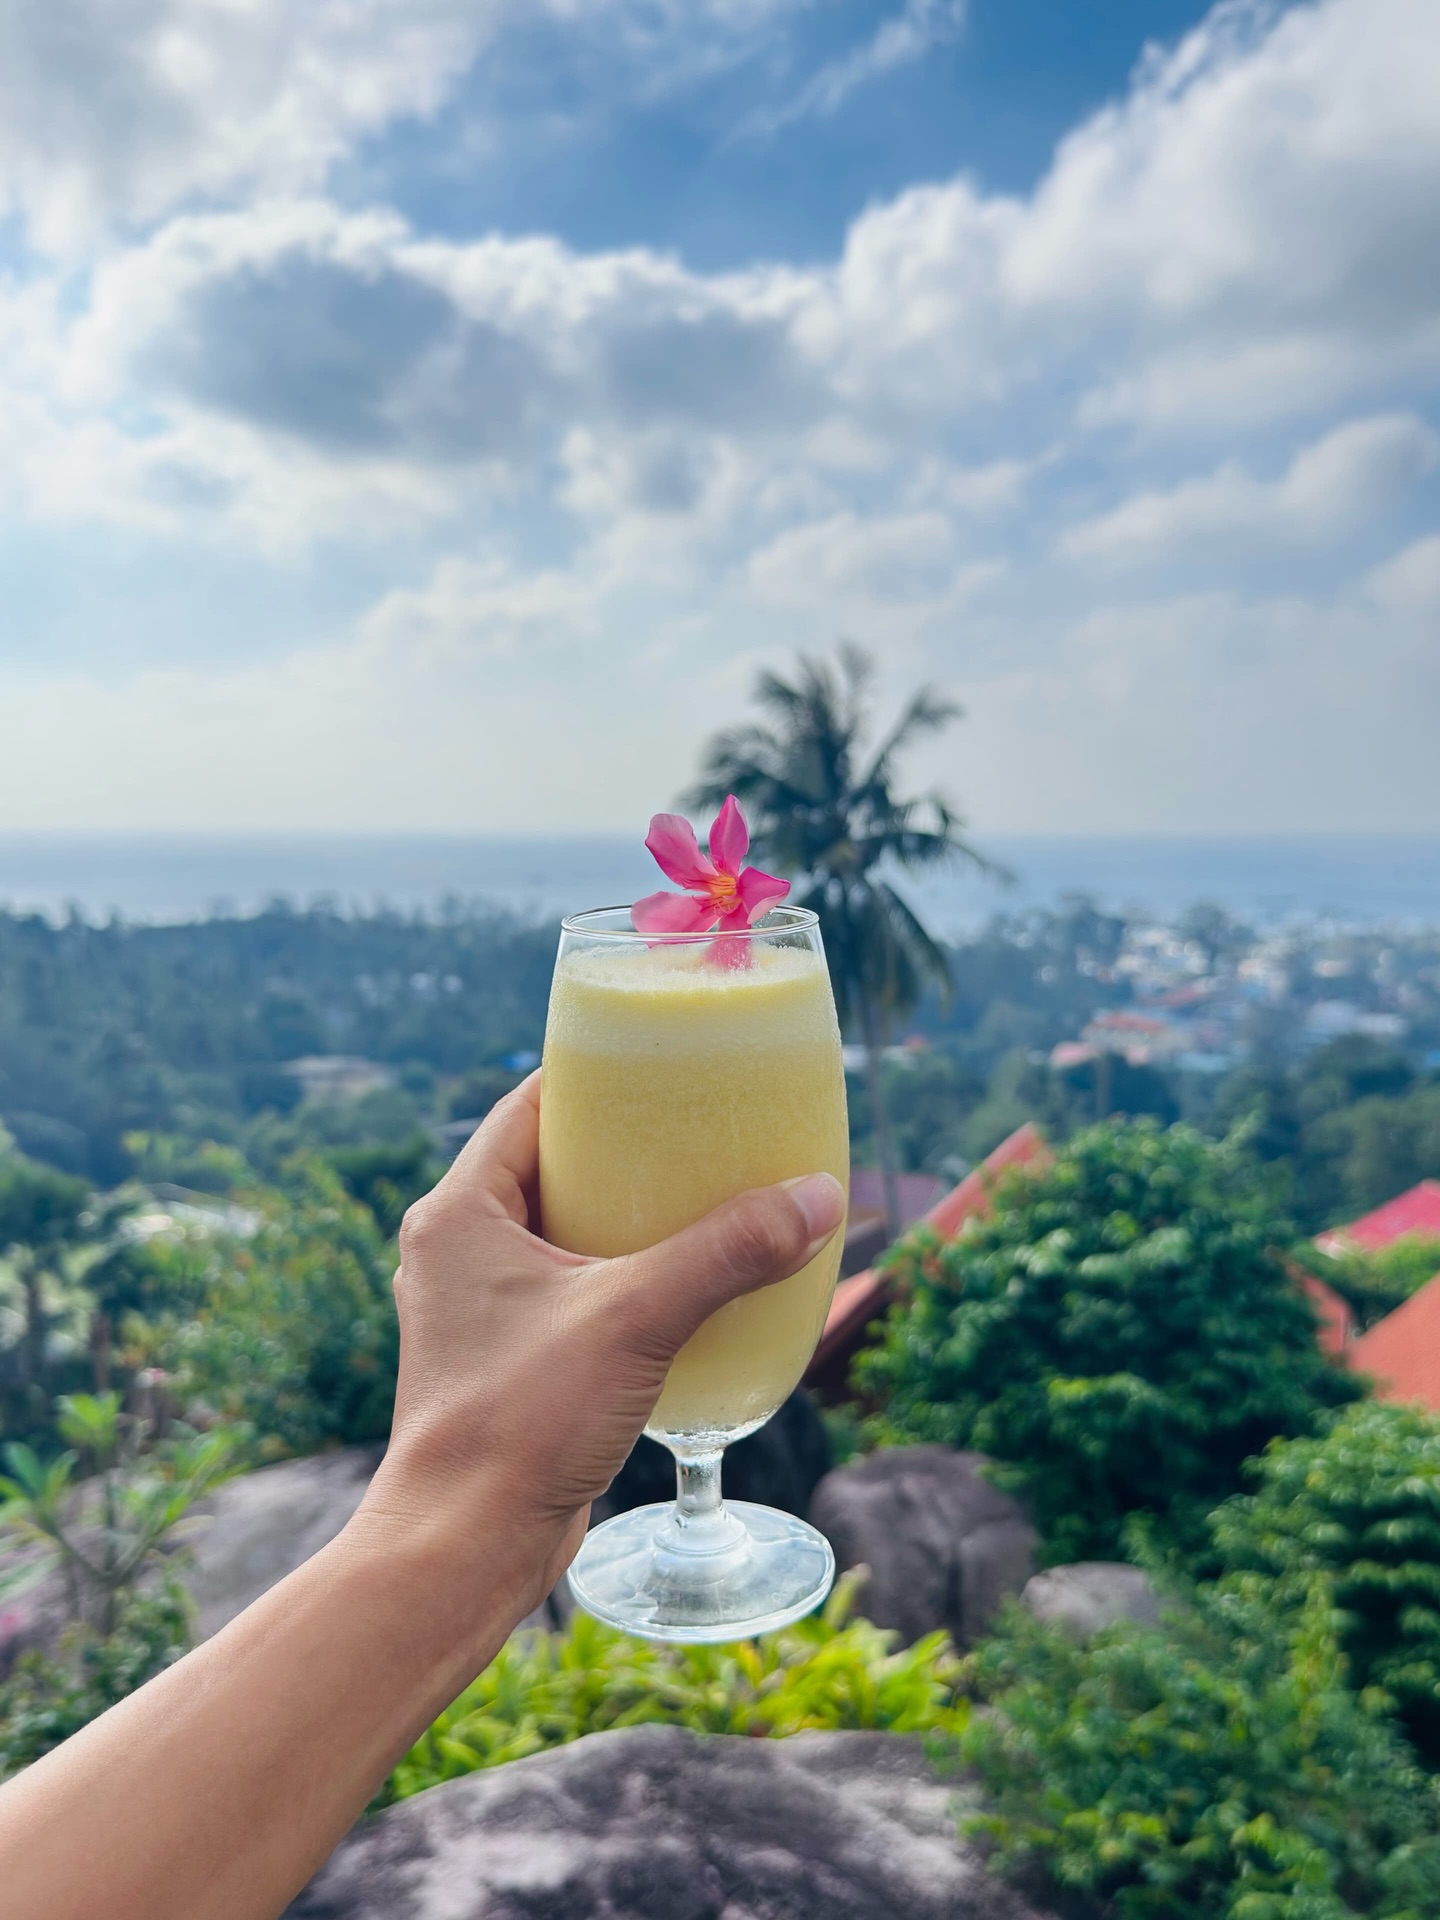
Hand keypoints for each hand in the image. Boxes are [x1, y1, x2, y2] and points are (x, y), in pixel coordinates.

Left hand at [356, 1073, 845, 1626]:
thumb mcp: (635, 1317)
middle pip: (554, 1165)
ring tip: (709, 1202)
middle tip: (708, 1134)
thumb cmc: (522, 1420)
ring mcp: (478, 1307)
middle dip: (631, 1149)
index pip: (532, 1105)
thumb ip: (727, 1252)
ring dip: (631, 1218)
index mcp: (458, 1211)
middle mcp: (457, 1248)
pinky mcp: (506, 1359)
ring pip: (565, 1232)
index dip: (600, 1077)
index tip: (671, 1065)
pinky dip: (623, 1277)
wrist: (464, 1547)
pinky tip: (684, 1287)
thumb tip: (819, 1197)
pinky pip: (572, 1290)